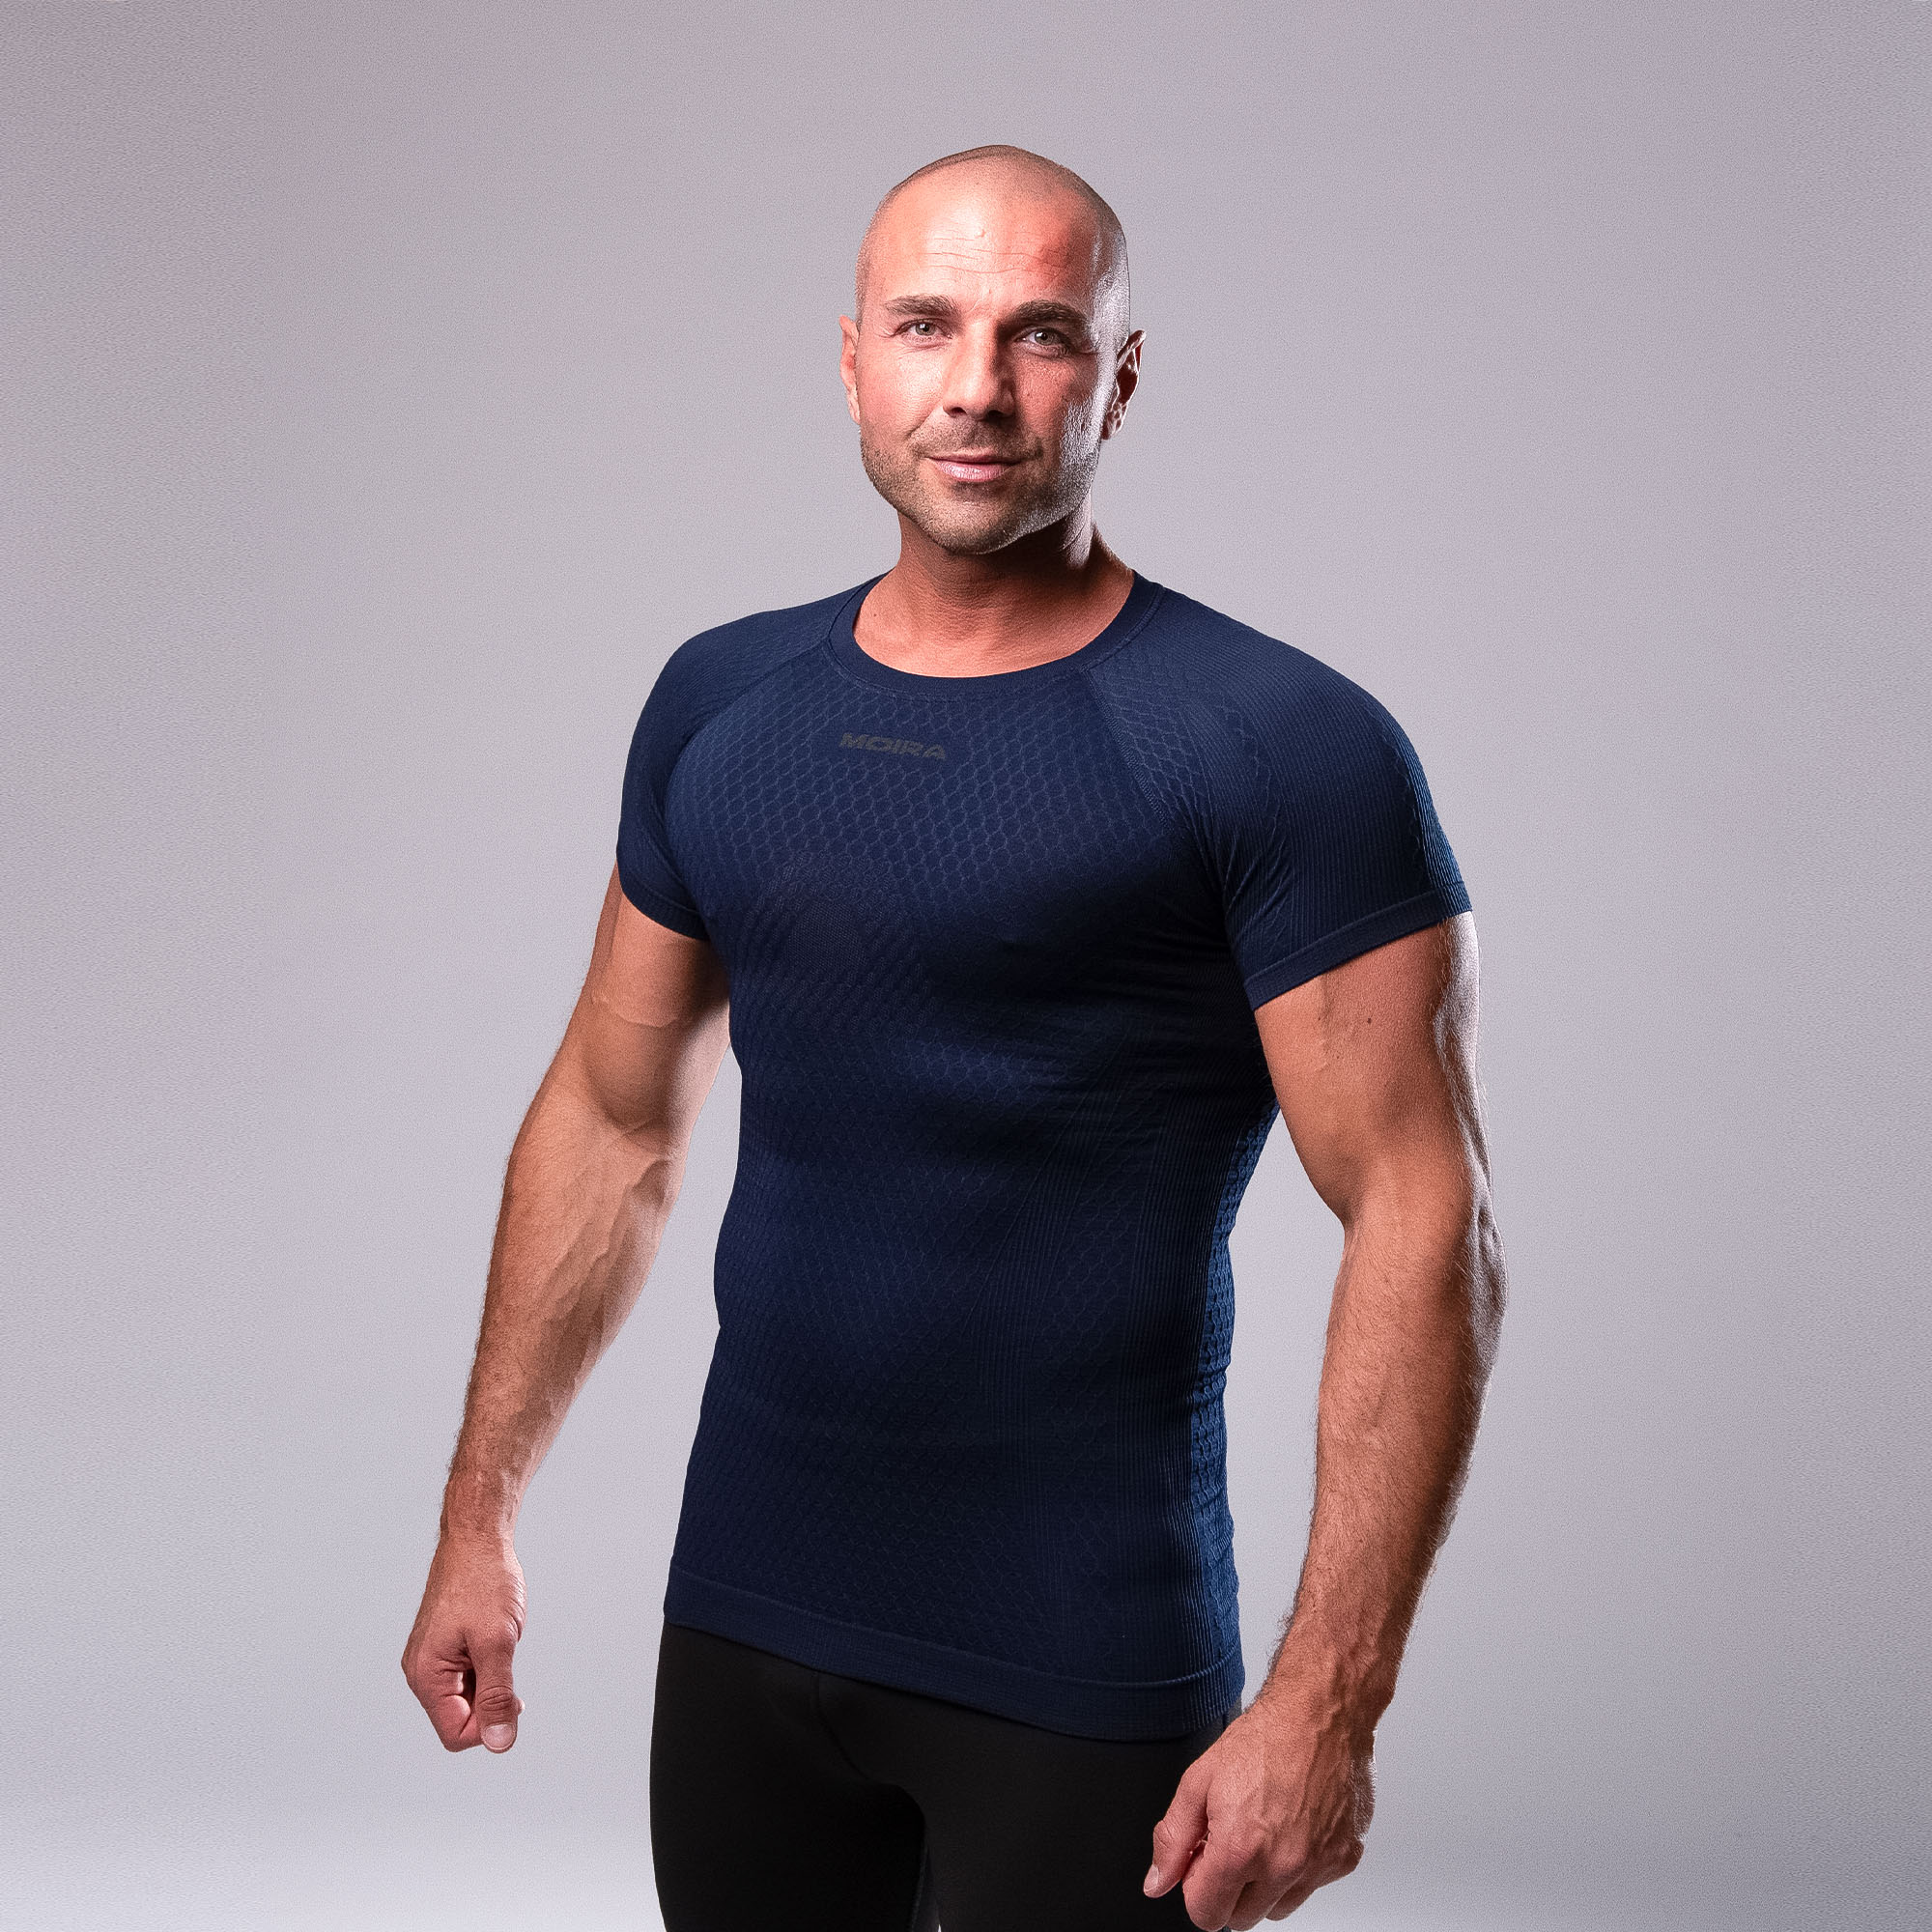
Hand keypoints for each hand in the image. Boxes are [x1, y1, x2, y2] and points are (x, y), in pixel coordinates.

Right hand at [401, 1533, 527, 1752]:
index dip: (489, 1725)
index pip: (456, 1735)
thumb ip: (497, 1696)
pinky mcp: (443, 1648)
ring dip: (491, 1681)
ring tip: (499, 1644)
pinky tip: (494, 1641)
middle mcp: (422, 1672)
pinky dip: (486, 1667)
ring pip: (466, 1698)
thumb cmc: (484, 1582)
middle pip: (460, 1719)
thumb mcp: (497, 1642)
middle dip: (491, 1701)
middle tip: (507, 1662)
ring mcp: (432, 1659)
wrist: (477, 1539)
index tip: (512, 1696)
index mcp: (426, 1676)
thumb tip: (499, 1743)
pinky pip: (467, 1677)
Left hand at [1143, 1677, 1373, 1927]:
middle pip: (1241, 1918)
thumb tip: (1157, 1881)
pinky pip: (1311, 1885)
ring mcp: (1318, 1866)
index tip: (1201, 1858)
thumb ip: (1173, 1839)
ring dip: (1263, 1883)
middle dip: (1227, 1887)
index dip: (1195, 1886)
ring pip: (1278, 1907)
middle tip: (1229, 1840)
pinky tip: (1291, 1827)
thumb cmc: (1264, 1738)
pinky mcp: (1344, 1858)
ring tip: (1261, 1831)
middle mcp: (1283, 1867)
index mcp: (1241, 1850)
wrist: (1319, 1714)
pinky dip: (1298, 1867)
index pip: (1206, 1915)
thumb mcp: (1198, 1780)